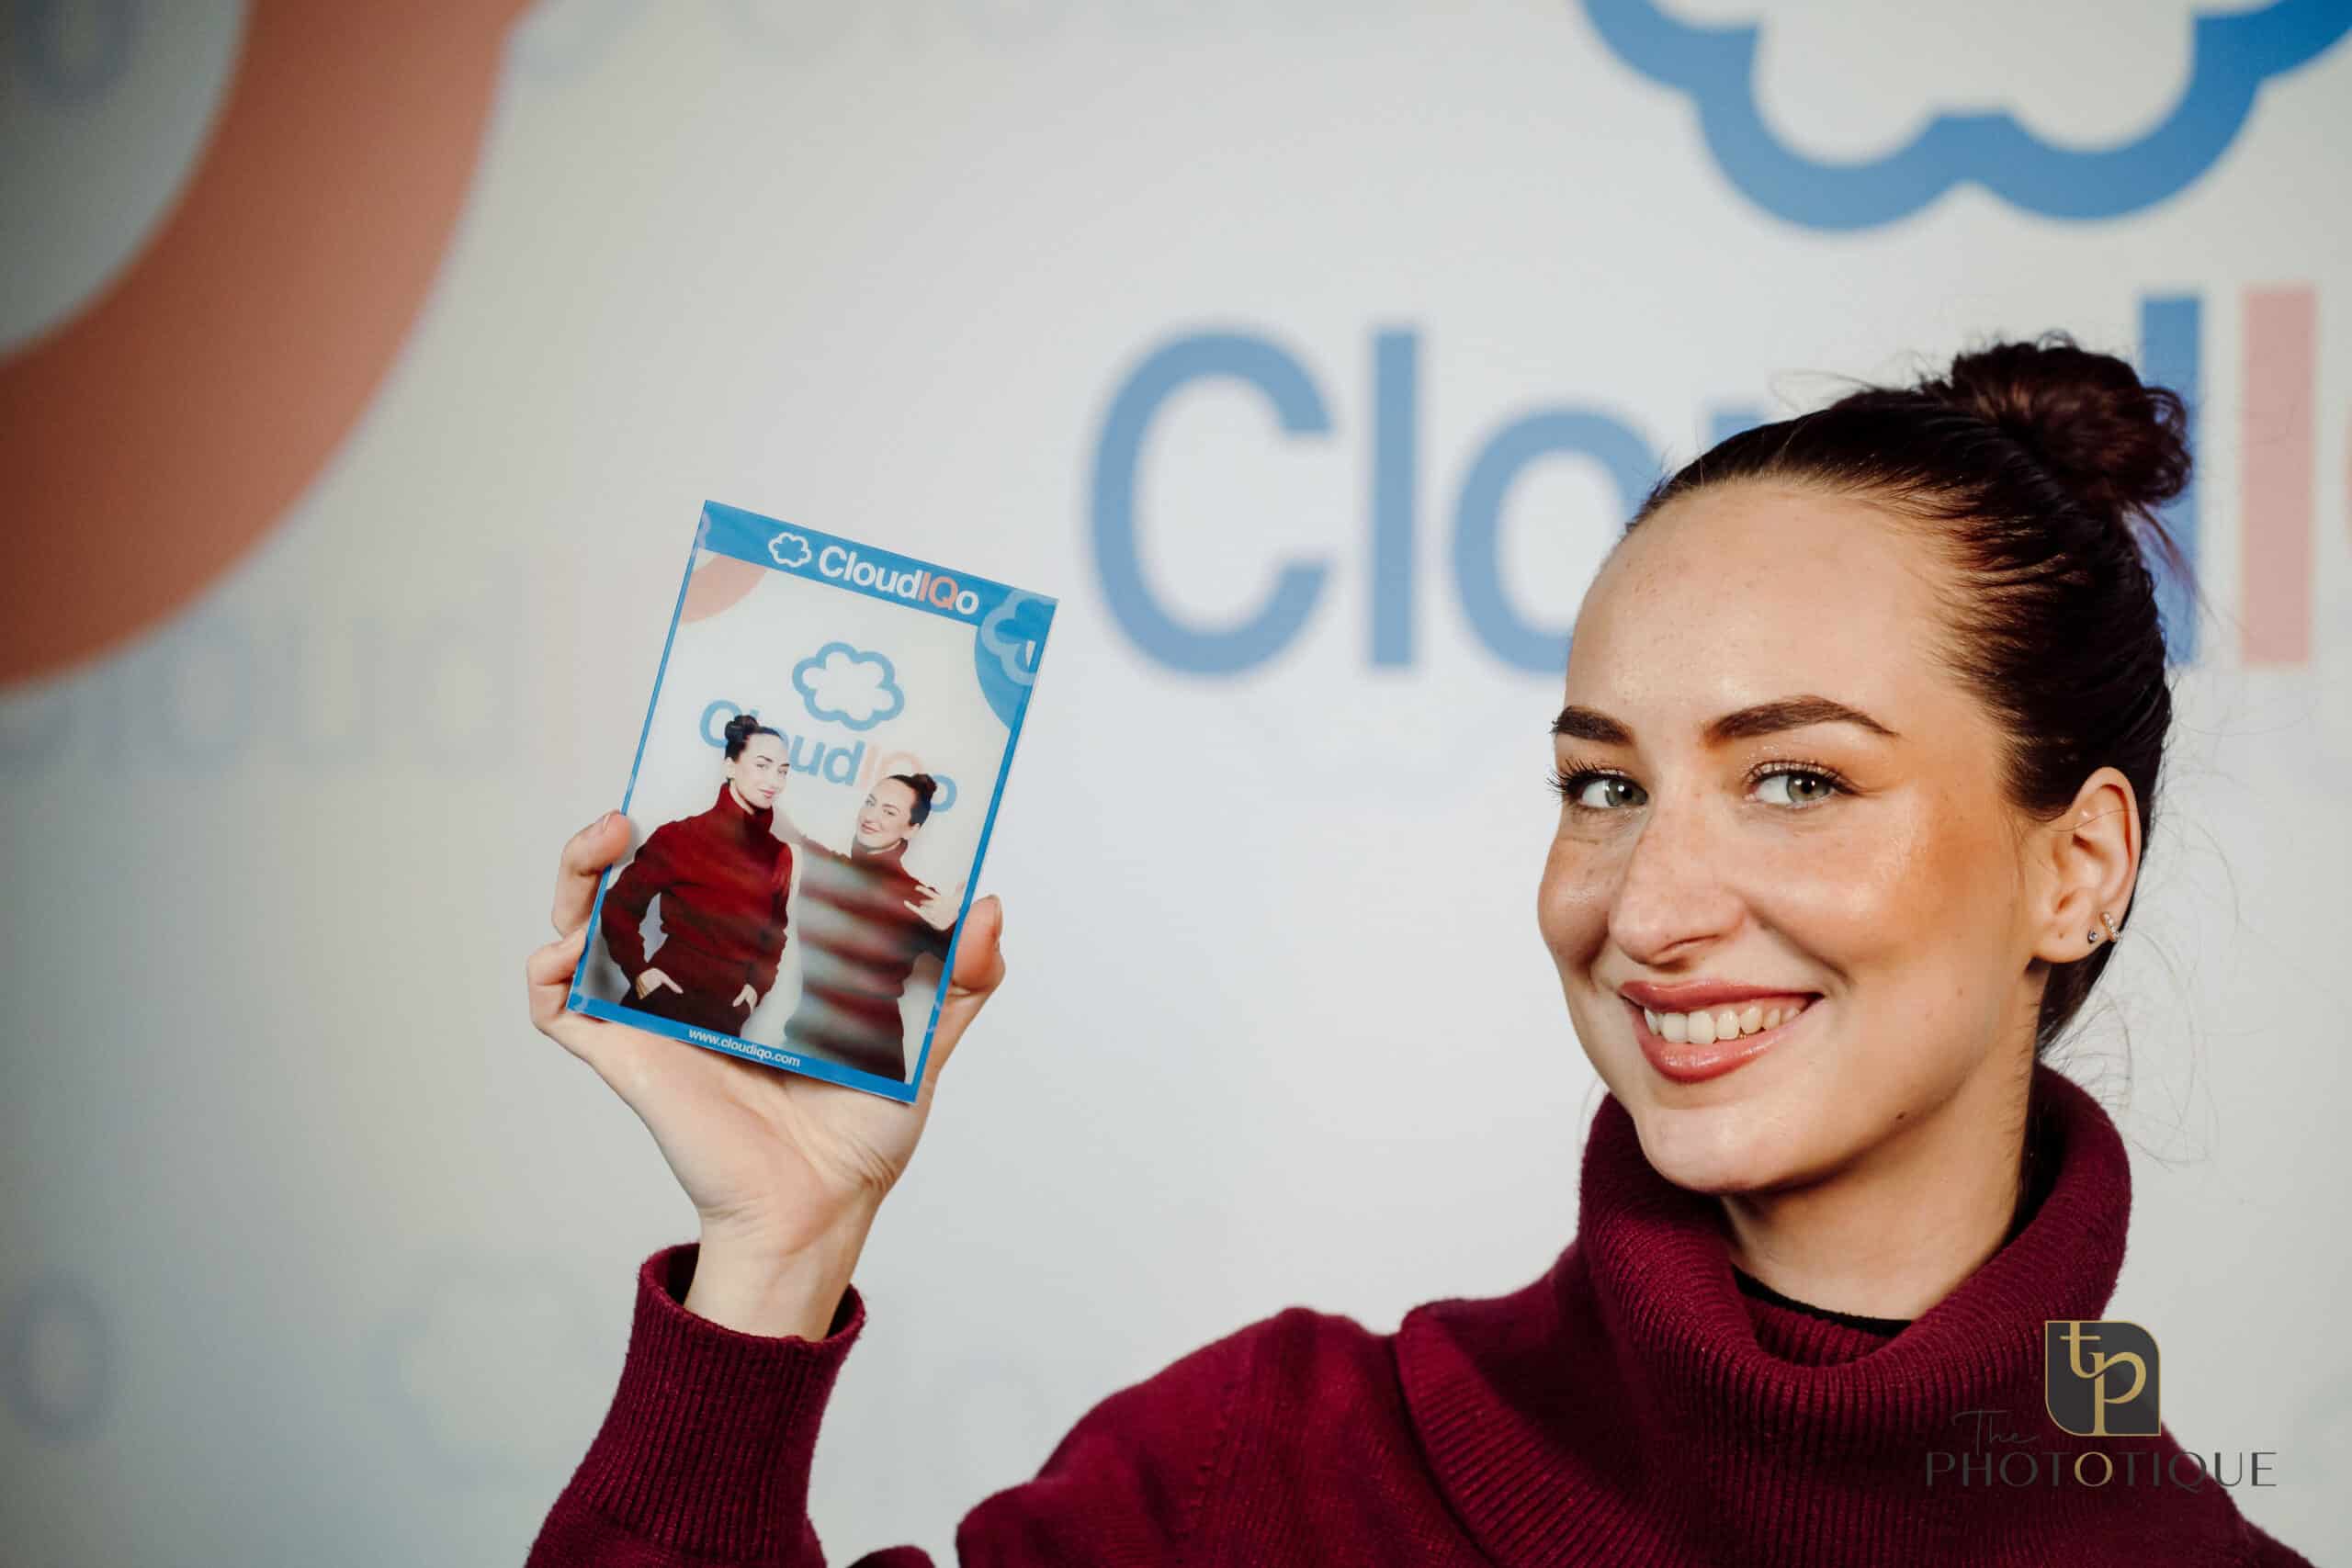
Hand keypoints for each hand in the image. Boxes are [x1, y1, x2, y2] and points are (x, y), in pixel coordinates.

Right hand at [525, 812, 1007, 1336]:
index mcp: (765, 959)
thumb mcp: (925, 1040)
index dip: (721, 815)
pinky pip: (560, 1009)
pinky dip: (545, 973)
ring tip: (604, 838)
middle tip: (649, 795)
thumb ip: (962, 977)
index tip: (737, 765)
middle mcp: (704, 974)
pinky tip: (561, 949)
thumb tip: (989, 903)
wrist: (819, 1209)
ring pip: (591, 923)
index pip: (732, 870)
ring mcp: (659, 1010)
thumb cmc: (864, 1134)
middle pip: (649, 881)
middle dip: (633, 829)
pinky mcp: (628, 1053)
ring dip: (580, 872)